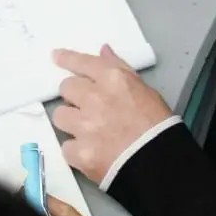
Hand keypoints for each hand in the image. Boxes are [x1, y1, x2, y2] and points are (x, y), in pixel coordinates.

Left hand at [51, 46, 172, 183]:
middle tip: (85, 105)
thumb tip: (103, 51)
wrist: (160, 164)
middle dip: (73, 95)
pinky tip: (90, 152)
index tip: (56, 56)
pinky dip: (76, 150)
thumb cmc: (158, 125)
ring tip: (86, 130)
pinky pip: (66, 147)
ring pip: (60, 116)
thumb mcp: (145, 89)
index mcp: (112, 80)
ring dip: (70, 121)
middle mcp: (94, 98)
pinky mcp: (79, 152)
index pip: (83, 63)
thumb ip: (120, 69)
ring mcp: (84, 126)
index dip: (67, 58)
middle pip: (66, 88)